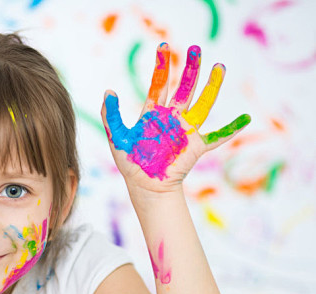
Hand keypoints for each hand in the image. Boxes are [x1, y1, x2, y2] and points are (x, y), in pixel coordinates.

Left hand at [101, 43, 250, 193]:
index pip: (159, 84)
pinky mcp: (196, 146)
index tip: (163, 46)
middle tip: (195, 48)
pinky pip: (217, 136)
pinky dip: (231, 129)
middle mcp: (172, 117)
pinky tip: (245, 119)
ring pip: (203, 103)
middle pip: (184, 88)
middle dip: (190, 69)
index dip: (161, 66)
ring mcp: (186, 130)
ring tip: (219, 67)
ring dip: (212, 86)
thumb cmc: (130, 163)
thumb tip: (108, 91)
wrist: (145, 185)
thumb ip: (111, 115)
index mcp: (154, 113)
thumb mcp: (116, 137)